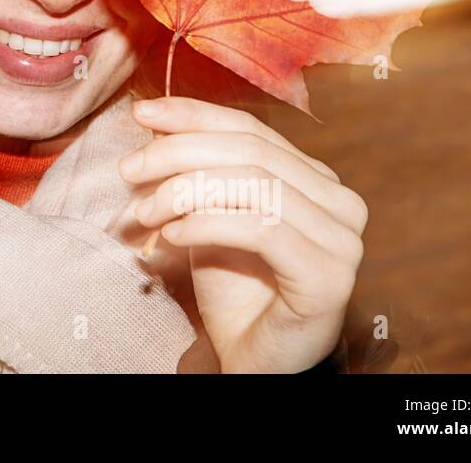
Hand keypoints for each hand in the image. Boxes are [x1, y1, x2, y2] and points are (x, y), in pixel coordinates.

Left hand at [118, 96, 366, 372]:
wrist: (250, 357)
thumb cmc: (233, 288)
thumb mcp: (206, 214)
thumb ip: (194, 169)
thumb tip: (153, 118)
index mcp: (315, 179)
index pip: (250, 129)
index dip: (193, 115)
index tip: (141, 112)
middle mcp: (339, 203)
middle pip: (249, 151)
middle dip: (178, 152)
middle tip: (129, 170)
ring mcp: (342, 240)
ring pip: (254, 184)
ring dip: (184, 191)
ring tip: (145, 213)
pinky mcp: (329, 277)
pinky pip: (259, 229)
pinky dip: (207, 224)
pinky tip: (172, 234)